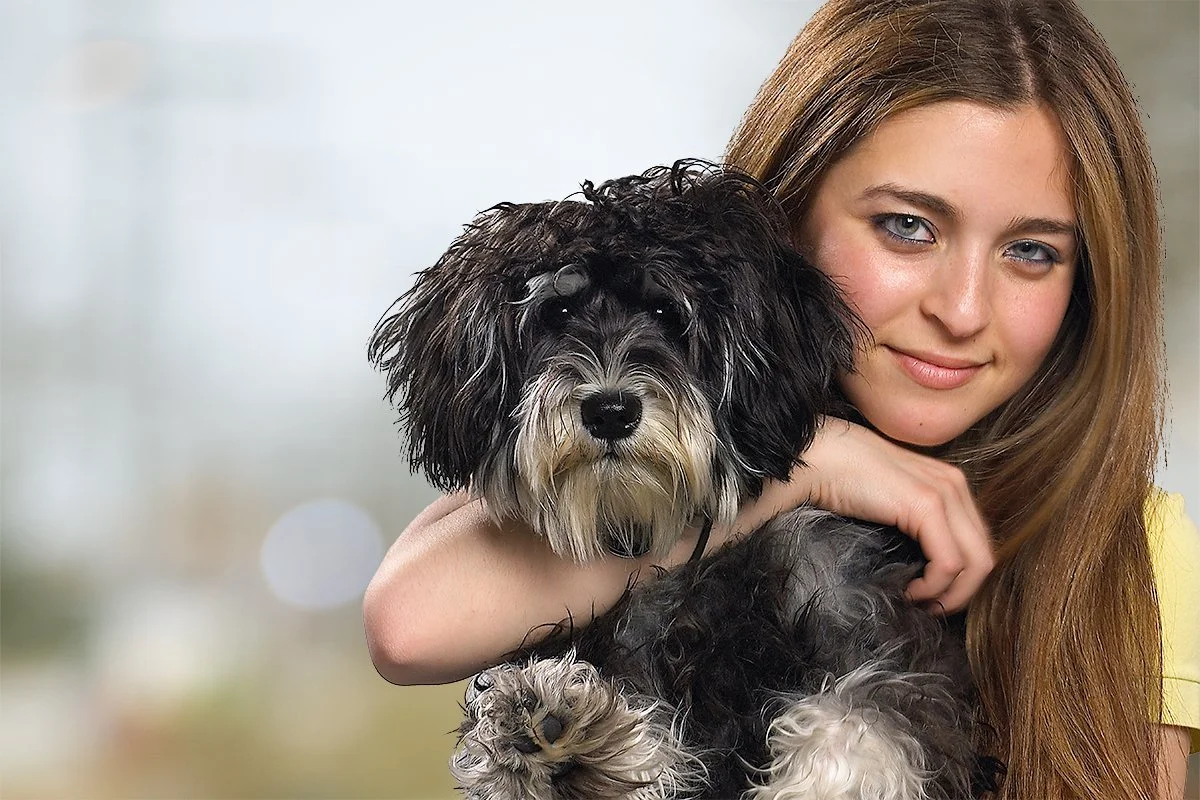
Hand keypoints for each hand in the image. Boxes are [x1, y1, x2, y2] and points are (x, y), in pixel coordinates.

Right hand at [744, 417, 994, 613]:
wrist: (817, 458)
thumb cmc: (840, 480)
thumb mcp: (890, 502)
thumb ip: (913, 523)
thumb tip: (922, 566)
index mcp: (948, 483)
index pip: (976, 541)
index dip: (962, 577)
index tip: (933, 596)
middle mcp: (955, 484)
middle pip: (984, 554)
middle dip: (962, 591)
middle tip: (931, 608)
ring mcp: (945, 493)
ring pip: (976, 563)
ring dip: (951, 593)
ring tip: (921, 603)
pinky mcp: (927, 505)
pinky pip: (949, 563)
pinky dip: (934, 586)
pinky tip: (911, 590)